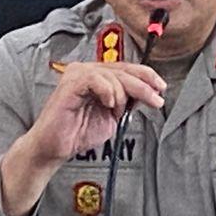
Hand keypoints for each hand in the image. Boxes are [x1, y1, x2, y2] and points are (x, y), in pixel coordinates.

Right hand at [25, 61, 166, 162]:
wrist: (55, 147)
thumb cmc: (77, 132)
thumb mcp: (112, 116)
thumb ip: (127, 102)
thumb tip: (147, 93)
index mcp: (97, 76)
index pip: (126, 68)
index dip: (146, 76)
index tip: (160, 88)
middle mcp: (87, 71)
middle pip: (123, 69)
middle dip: (143, 86)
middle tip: (155, 99)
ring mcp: (77, 75)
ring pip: (114, 75)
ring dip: (122, 96)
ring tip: (115, 112)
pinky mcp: (70, 83)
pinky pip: (96, 80)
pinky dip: (108, 93)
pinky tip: (107, 104)